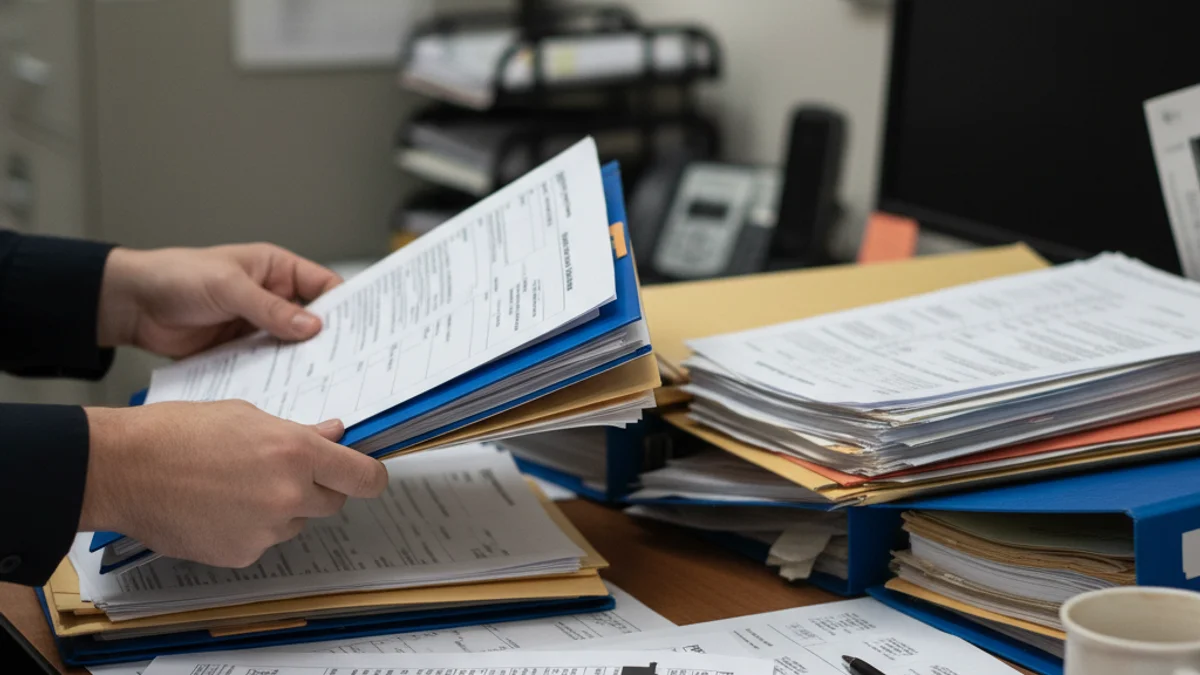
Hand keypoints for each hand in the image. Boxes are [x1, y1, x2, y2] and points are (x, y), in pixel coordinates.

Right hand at [80, 401, 388, 567]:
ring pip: (296, 521)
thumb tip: (334, 433)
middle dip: (317, 487)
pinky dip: (250, 528)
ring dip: (281, 507)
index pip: (363, 478)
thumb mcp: (248, 416)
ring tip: (235, 485)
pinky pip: (263, 541)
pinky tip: (218, 507)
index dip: (370, 477)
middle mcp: (289, 494)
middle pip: (333, 502)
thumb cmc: (179, 432)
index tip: (368, 476)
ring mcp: (266, 529)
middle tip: (281, 471)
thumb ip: (299, 431)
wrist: (124, 468)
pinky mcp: (242, 553)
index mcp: (296, 452)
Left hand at [97, 243, 341, 357]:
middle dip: (331, 340)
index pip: (325, 286)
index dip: (347, 305)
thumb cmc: (177, 276)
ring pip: (294, 347)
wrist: (133, 304)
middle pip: (315, 321)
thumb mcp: (228, 286)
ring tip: (326, 381)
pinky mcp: (243, 351)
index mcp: (277, 270)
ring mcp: (259, 326)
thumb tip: (312, 327)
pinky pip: (269, 365)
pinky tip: (290, 390)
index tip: (365, 328)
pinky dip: (279, 377)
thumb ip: (271, 308)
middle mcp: (274, 298)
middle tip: (351, 361)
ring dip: (305, 362)